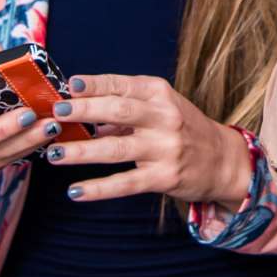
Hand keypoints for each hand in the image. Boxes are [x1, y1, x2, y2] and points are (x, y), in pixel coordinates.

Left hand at [43, 74, 250, 205]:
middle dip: (84, 111)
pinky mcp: (164, 177)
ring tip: (54, 154)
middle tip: (56, 113)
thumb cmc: (184, 128)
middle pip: (119, 112)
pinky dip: (98, 188)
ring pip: (116, 148)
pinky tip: (75, 191)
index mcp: (160, 94)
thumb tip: (81, 113)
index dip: (95, 84)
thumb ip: (124, 109)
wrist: (222, 160)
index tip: (70, 85)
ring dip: (82, 151)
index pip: (123, 85)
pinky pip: (125, 183)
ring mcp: (165, 148)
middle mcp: (164, 118)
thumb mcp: (161, 108)